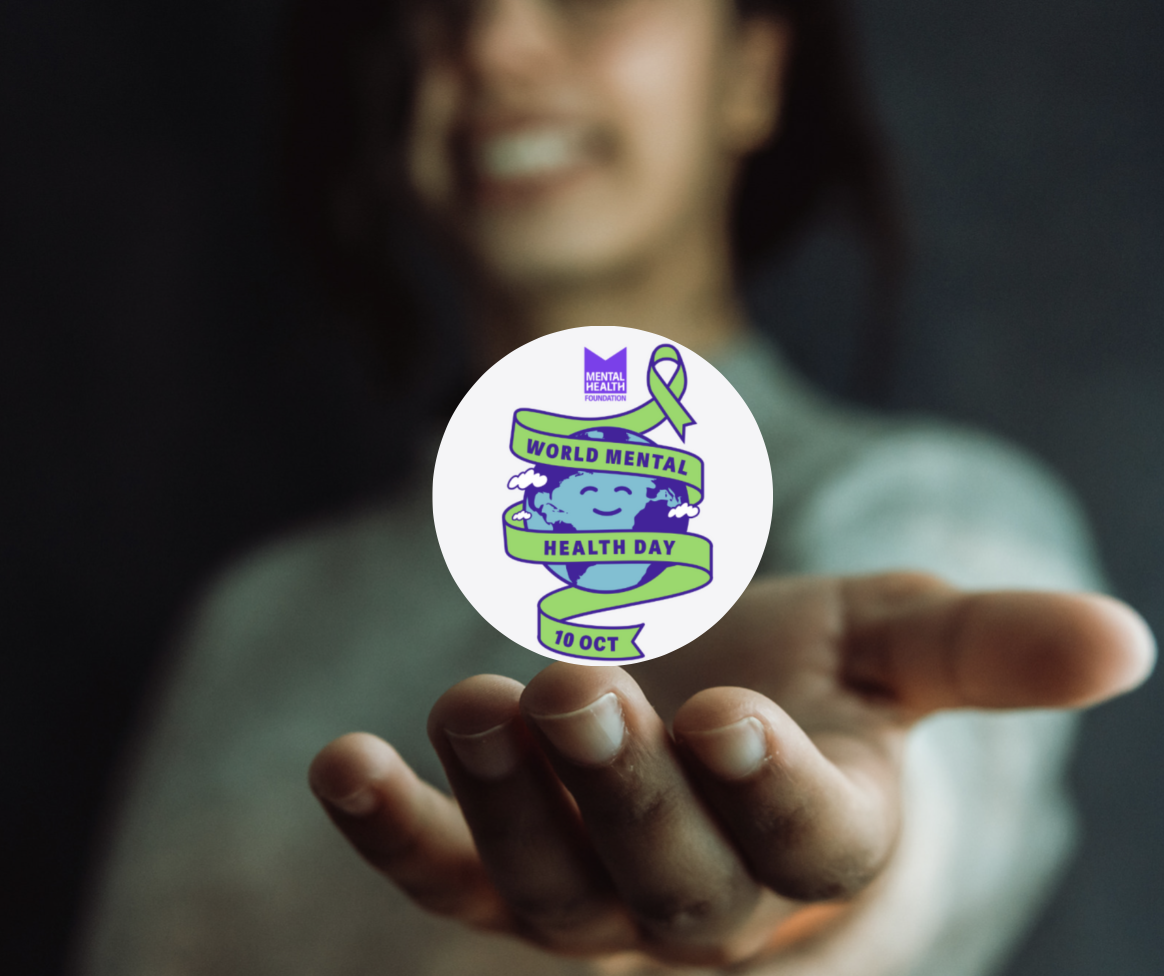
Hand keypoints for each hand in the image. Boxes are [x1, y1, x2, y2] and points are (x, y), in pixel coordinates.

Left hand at [308, 573, 1153, 971]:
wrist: (712, 705)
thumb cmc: (814, 673)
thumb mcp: (895, 639)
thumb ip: (993, 649)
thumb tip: (1130, 641)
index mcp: (822, 837)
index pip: (807, 840)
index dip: (770, 787)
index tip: (732, 712)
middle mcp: (711, 895)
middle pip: (669, 879)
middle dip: (621, 792)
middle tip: (578, 690)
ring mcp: (599, 893)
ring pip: (548, 887)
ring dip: (502, 802)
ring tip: (474, 704)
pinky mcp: (504, 867)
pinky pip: (445, 873)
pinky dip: (392, 828)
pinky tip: (343, 761)